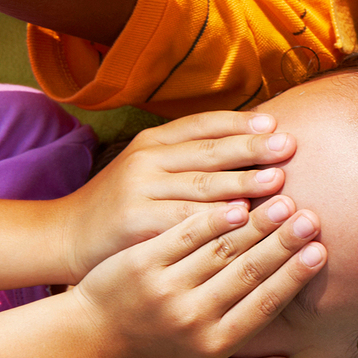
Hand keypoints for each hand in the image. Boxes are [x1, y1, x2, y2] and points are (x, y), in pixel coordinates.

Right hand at [55, 111, 294, 282]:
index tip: (276, 125)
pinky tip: (242, 218)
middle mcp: (147, 159)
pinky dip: (215, 218)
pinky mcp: (135, 221)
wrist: (69, 235)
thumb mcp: (155, 170)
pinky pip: (184, 219)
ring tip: (279, 181)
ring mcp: (140, 189)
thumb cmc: (129, 203)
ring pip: (201, 184)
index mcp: (155, 141)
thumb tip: (259, 145)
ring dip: (243, 182)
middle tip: (289, 146)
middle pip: (210, 151)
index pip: (204, 124)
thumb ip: (195, 158)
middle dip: (252, 148)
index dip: (241, 122)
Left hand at [72, 196, 325, 357]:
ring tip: (284, 202)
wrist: (89, 337)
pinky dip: (212, 219)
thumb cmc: (157, 354)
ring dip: (256, 225)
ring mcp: (165, 287)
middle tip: (311, 219)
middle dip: (283, 244)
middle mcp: (192, 316)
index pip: (263, 304)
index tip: (319, 253)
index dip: (293, 277)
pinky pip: (183, 236)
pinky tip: (238, 202)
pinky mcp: (141, 262)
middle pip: (247, 273)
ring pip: (220, 250)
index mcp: (213, 342)